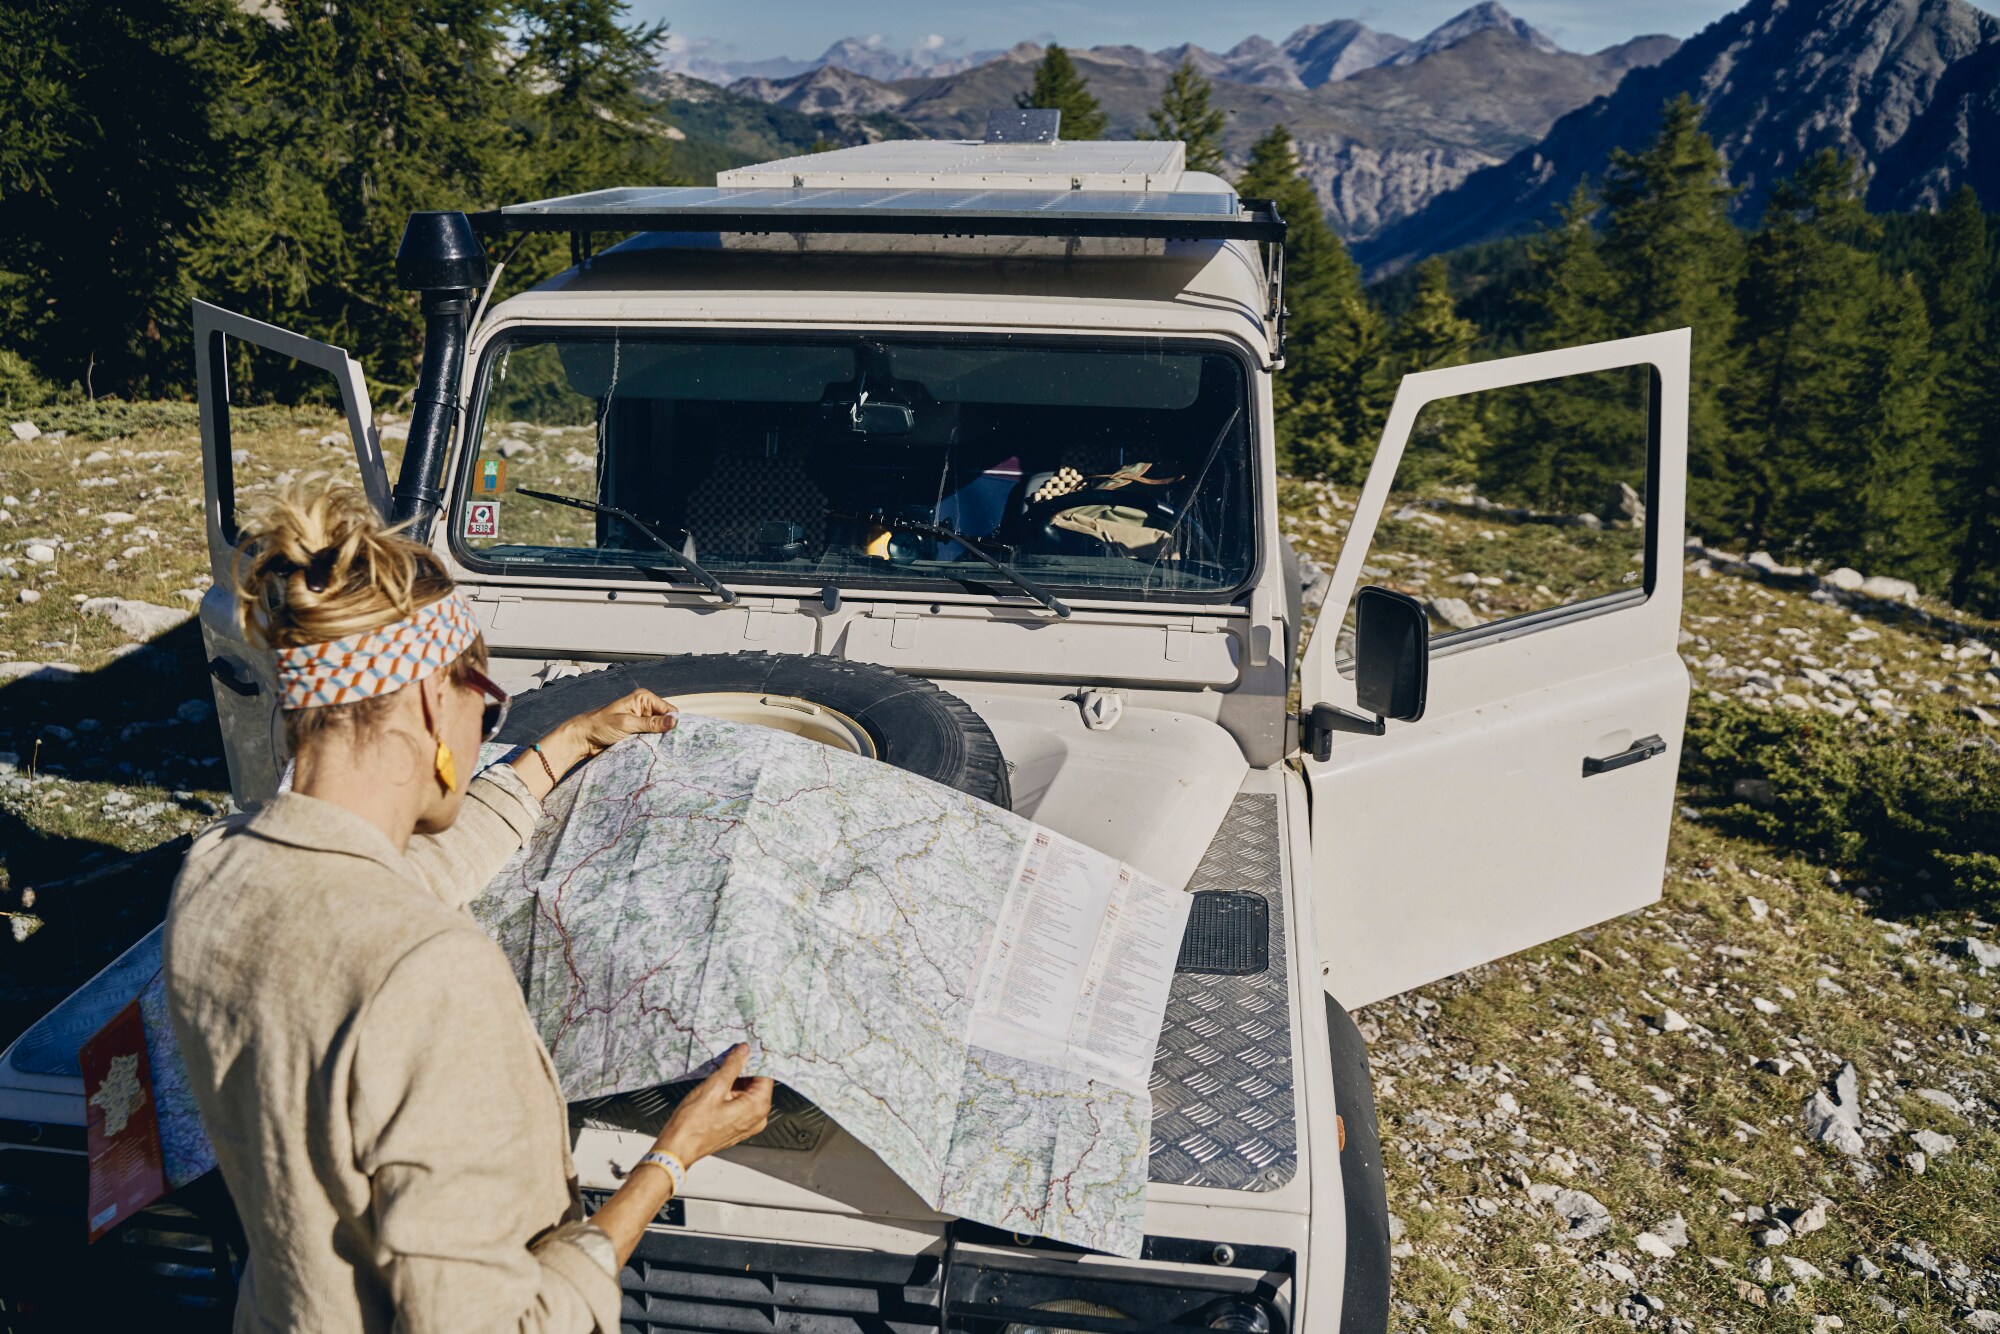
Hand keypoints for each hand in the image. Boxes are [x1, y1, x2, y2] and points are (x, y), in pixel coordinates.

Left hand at [557, 686, 676, 759]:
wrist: (583, 738)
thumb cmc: (600, 726)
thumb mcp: (627, 724)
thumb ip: (650, 723)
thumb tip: (674, 722)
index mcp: (643, 698)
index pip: (669, 709)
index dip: (673, 722)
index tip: (676, 736)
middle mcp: (644, 707)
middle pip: (666, 720)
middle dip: (667, 731)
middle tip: (669, 745)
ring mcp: (641, 719)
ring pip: (660, 730)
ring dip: (659, 738)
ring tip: (660, 748)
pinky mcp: (638, 731)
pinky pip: (652, 737)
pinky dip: (653, 742)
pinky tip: (654, 749)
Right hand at [653, 1044, 772, 1167]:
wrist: (677, 1149)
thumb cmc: (693, 1124)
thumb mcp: (713, 1087)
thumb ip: (733, 1066)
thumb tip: (744, 1051)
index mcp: (757, 1107)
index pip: (766, 1074)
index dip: (755, 1060)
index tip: (744, 1049)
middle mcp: (758, 1118)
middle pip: (758, 1084)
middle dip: (744, 1070)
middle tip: (729, 1058)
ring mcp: (748, 1125)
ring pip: (748, 1094)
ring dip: (736, 1081)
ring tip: (719, 1073)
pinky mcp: (737, 1127)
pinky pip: (740, 1105)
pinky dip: (732, 1093)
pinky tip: (717, 1088)